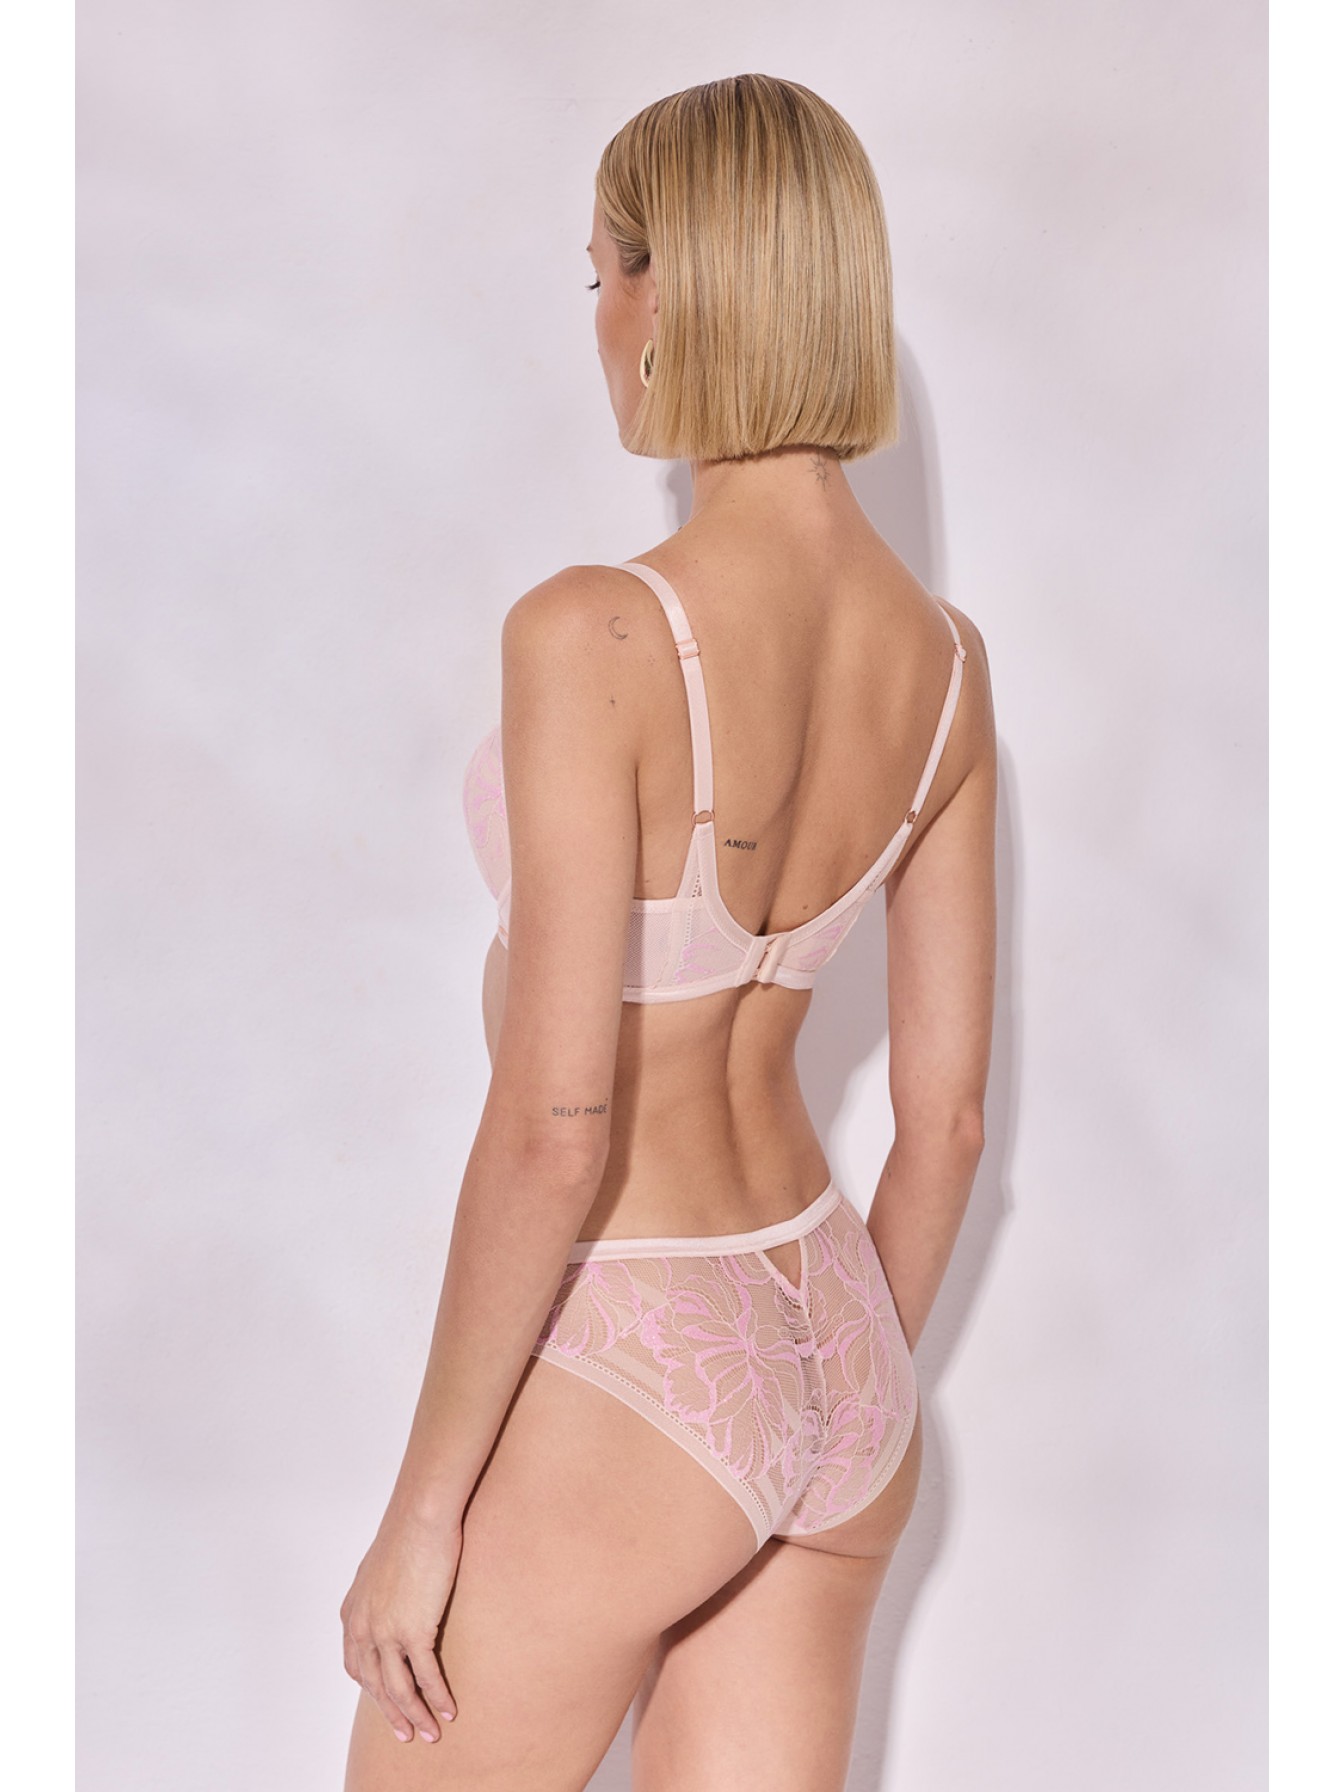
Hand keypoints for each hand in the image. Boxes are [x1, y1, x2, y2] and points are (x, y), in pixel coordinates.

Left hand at [340, 1509, 462, 1742]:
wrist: (420, 1516)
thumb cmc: (408, 1530)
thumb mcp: (381, 1566)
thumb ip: (381, 1592)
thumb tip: (394, 1598)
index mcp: (352, 1613)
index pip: (356, 1664)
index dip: (372, 1688)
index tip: (388, 1702)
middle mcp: (362, 1627)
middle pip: (375, 1685)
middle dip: (392, 1713)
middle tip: (407, 1733)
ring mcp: (385, 1632)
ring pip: (399, 1689)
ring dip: (416, 1715)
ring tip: (432, 1731)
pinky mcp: (413, 1630)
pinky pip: (425, 1676)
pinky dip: (437, 1697)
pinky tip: (449, 1709)